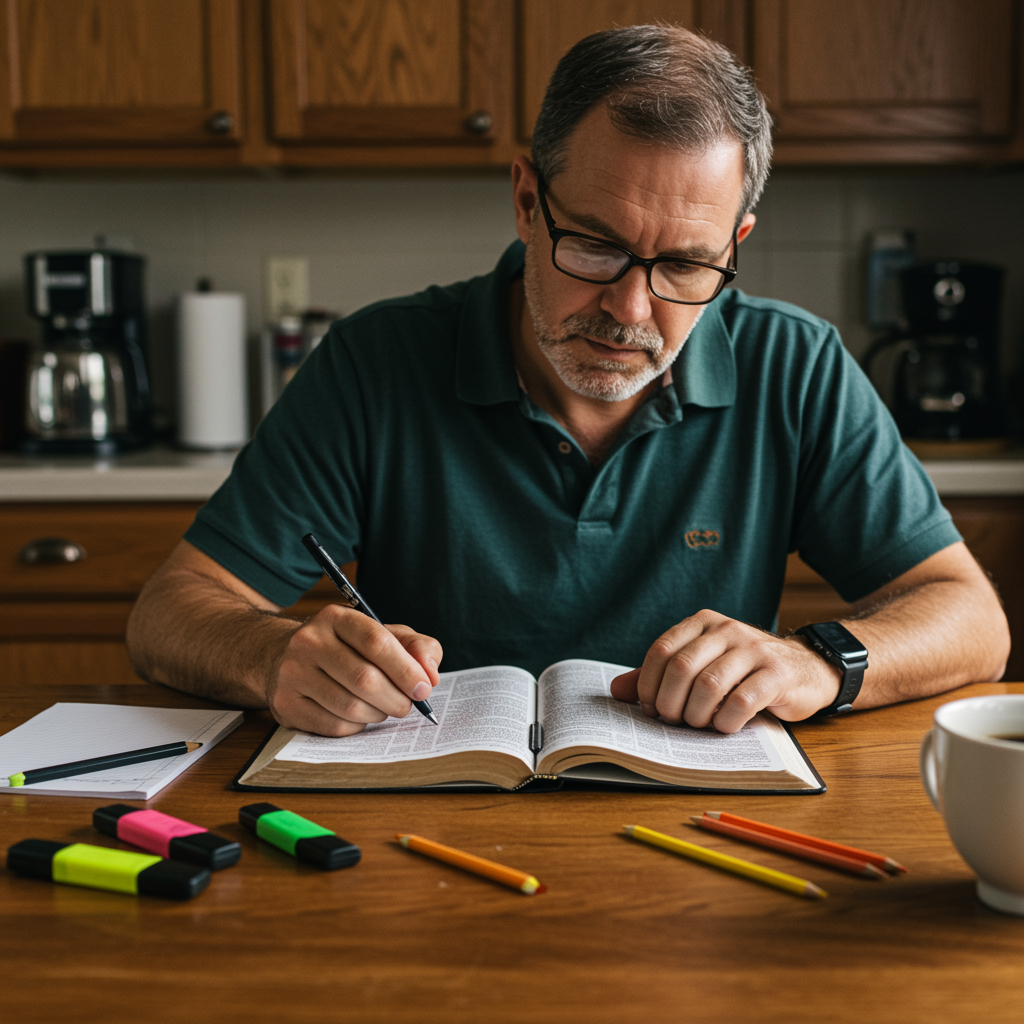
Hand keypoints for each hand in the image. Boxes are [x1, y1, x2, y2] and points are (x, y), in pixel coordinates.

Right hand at [266, 604, 442, 735]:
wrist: (282, 658)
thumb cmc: (345, 648)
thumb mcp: (381, 635)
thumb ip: (415, 647)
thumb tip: (430, 674)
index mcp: (336, 618)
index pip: (376, 642)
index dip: (406, 669)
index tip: (424, 687)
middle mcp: (309, 641)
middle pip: (364, 678)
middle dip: (396, 698)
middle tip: (407, 705)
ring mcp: (292, 673)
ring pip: (350, 706)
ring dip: (378, 714)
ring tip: (383, 708)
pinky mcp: (285, 704)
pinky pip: (334, 726)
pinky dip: (356, 727)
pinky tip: (359, 716)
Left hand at [609, 610, 841, 732]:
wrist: (805, 670)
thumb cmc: (743, 672)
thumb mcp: (702, 667)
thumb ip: (660, 676)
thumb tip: (616, 690)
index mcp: (702, 624)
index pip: (662, 650)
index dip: (648, 683)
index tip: (649, 707)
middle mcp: (727, 630)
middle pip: (682, 668)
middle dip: (670, 702)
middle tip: (672, 720)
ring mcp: (754, 649)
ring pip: (709, 685)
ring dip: (696, 714)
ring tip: (699, 724)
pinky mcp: (777, 674)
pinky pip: (741, 702)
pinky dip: (726, 722)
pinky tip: (725, 726)